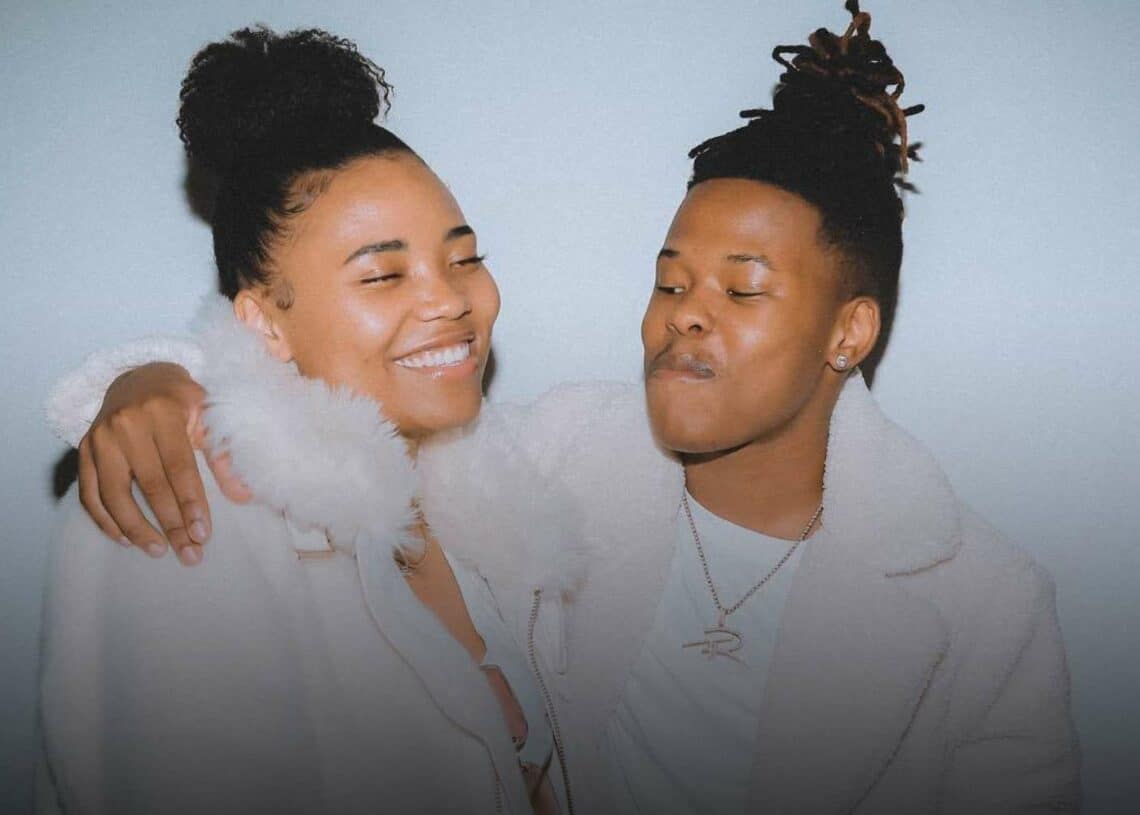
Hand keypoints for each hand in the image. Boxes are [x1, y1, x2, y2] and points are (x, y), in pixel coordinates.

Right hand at [77, 362, 250, 565]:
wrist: (140, 377)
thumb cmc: (182, 401)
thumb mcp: (209, 415)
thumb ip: (224, 454)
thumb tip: (244, 496)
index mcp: (163, 412)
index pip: (178, 467)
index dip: (190, 503)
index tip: (202, 534)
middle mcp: (126, 424)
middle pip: (149, 484)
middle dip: (171, 523)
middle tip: (189, 553)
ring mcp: (99, 437)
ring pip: (113, 494)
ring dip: (135, 528)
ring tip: (158, 550)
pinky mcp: (83, 449)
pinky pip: (89, 493)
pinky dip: (105, 520)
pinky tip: (125, 538)